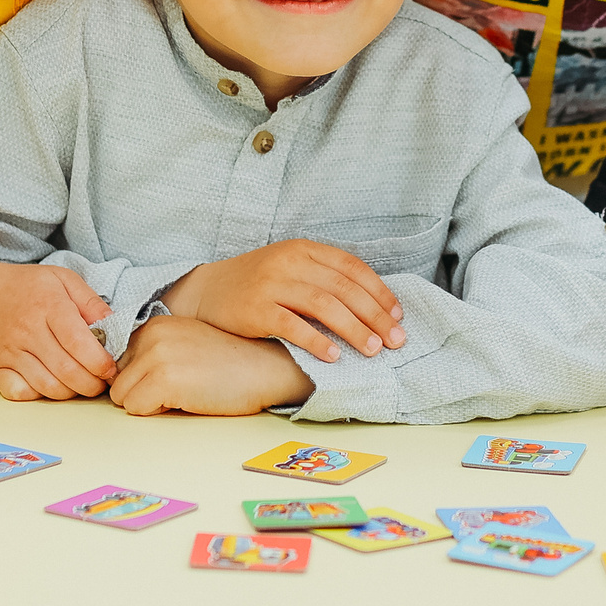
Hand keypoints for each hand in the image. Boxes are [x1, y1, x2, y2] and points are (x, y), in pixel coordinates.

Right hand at [0, 262, 115, 401]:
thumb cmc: (24, 285)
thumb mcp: (62, 279)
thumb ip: (91, 302)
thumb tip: (115, 327)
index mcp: (49, 306)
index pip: (80, 343)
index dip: (100, 363)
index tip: (111, 370)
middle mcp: (28, 331)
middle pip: (67, 371)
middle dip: (92, 384)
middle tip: (100, 383)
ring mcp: (9, 352)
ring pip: (47, 387)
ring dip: (70, 393)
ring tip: (78, 385)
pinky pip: (20, 393)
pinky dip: (38, 395)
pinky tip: (47, 385)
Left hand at [109, 315, 314, 415]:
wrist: (265, 368)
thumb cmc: (229, 362)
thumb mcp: (184, 344)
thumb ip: (152, 351)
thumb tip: (118, 378)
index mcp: (155, 324)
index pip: (118, 361)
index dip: (140, 377)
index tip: (169, 377)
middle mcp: (151, 334)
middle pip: (117, 381)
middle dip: (141, 391)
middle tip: (180, 386)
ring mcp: (156, 355)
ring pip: (122, 397)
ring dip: (148, 402)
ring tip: (183, 391)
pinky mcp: (163, 379)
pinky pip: (136, 409)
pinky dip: (158, 411)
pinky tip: (187, 398)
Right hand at [163, 240, 404, 362]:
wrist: (207, 290)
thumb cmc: (258, 284)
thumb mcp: (291, 269)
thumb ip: (324, 279)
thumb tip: (373, 307)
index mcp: (304, 249)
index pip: (352, 267)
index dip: (379, 291)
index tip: (398, 315)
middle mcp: (290, 262)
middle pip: (343, 288)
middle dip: (375, 315)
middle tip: (396, 340)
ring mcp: (271, 284)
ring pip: (323, 305)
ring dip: (354, 329)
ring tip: (373, 350)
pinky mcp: (255, 309)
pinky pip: (292, 325)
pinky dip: (316, 341)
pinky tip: (334, 356)